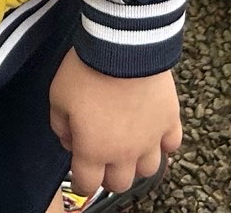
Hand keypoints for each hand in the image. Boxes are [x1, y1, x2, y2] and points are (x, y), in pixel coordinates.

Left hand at [50, 53, 180, 196]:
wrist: (122, 46)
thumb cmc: (87, 71)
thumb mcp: (57, 97)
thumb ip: (60, 126)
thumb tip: (70, 140)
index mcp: (94, 150)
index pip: (86, 185)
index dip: (80, 183)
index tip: (79, 176)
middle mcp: (125, 152)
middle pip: (120, 183)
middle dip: (108, 176)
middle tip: (103, 160)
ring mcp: (151, 139)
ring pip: (148, 170)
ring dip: (137, 163)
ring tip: (129, 148)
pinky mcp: (169, 120)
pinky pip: (172, 144)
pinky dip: (163, 144)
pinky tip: (154, 134)